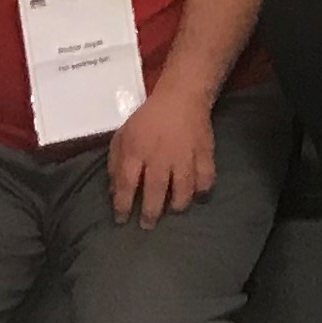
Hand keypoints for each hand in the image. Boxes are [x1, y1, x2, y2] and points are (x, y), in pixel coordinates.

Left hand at [107, 83, 217, 224]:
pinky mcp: (204, 153)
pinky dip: (202, 190)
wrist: (181, 97)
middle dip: (150, 213)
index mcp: (136, 151)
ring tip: (173, 210)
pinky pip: (206, 178)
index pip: (127, 184)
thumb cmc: (148, 118)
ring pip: (183, 189)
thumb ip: (116, 163)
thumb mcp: (123, 135)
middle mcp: (160, 157)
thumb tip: (115, 191)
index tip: (121, 219)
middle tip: (147, 225)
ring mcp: (184, 156)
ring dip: (177, 204)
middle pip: (155, 191)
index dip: (123, 205)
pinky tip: (197, 195)